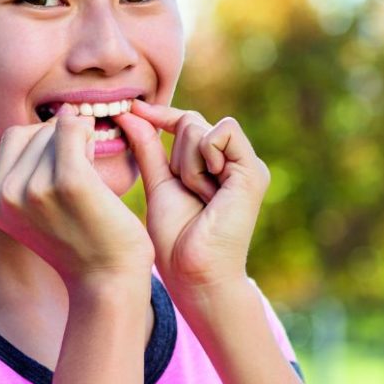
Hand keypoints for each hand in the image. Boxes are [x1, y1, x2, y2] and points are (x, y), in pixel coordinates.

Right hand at [0, 106, 153, 289]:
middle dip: (61, 141)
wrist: (107, 282)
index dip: (44, 143)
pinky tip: (98, 159)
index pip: (14, 138)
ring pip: (55, 129)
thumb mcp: (39, 210)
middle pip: (32, 131)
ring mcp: (34, 188)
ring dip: (79, 141)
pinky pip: (74, 129)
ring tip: (90, 174)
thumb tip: (60, 114)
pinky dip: (89, 135)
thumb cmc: (82, 242)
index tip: (65, 169)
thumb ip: (32, 171)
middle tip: (83, 172)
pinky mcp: (69, 181)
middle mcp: (6, 194)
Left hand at [115, 101, 269, 293]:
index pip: (187, 122)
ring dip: (187, 164)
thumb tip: (131, 113)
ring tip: (199, 197)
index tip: (132, 110)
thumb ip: (149, 149)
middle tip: (187, 192)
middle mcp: (234, 161)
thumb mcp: (158, 184)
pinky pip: (221, 134)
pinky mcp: (252, 172)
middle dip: (176, 156)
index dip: (160, 115)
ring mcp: (247, 166)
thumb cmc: (177, 239)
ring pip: (201, 128)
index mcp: (215, 164)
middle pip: (191, 123)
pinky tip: (209, 188)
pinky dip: (204, 158)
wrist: (195, 273)